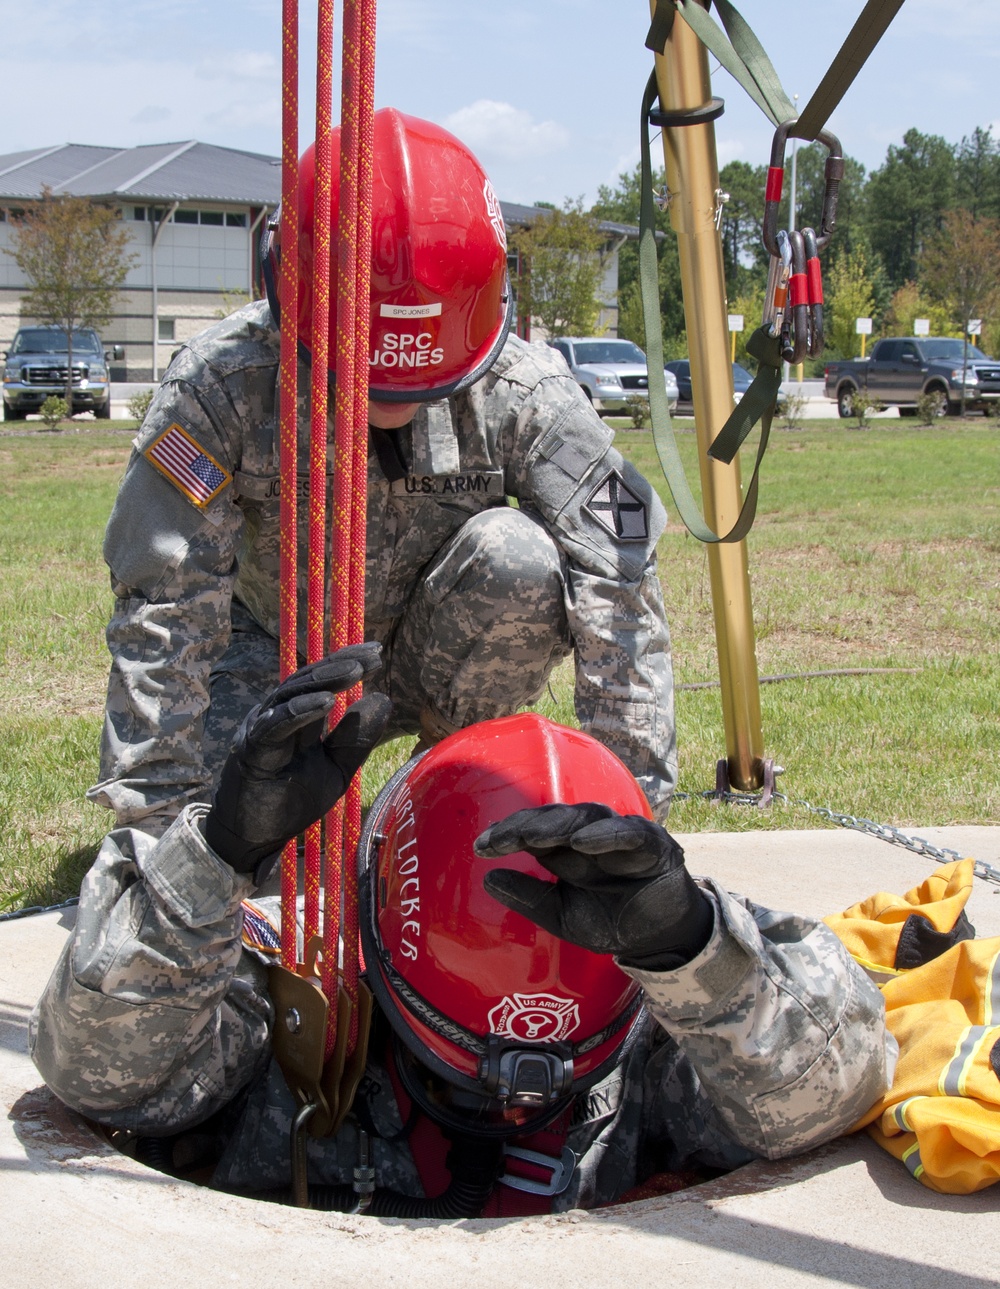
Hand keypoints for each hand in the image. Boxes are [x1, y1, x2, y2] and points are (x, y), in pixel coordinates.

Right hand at [203, 643, 391, 879]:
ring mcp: (261, 731)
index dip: (345, 663)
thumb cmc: (291, 800)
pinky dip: (300, 712)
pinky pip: (274, 726)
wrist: (253, 838)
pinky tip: (326, 702)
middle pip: (306, 681)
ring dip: (322, 682)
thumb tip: (383, 699)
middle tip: (371, 656)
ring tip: (353, 672)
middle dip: (339, 666)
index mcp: (296, 718)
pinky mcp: (251, 752)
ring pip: (290, 695)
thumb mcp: (336, 768)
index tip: (375, 653)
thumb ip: (356, 738)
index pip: (320, 682)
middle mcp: (276, 717)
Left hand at [475, 803, 713, 968]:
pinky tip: (583, 842)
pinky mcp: (653, 843)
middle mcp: (590, 835)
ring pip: (587, 818)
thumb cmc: (610, 920)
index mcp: (566, 849)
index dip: (508, 835)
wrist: (659, 939)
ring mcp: (621, 835)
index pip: (533, 831)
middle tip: (500, 839)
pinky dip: (606, 834)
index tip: (482, 847)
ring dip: (558, 825)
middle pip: (555, 819)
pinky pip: (629, 832)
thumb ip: (530, 899)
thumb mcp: (563, 916)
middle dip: (526, 826)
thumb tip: (488, 880)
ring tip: (532, 836)